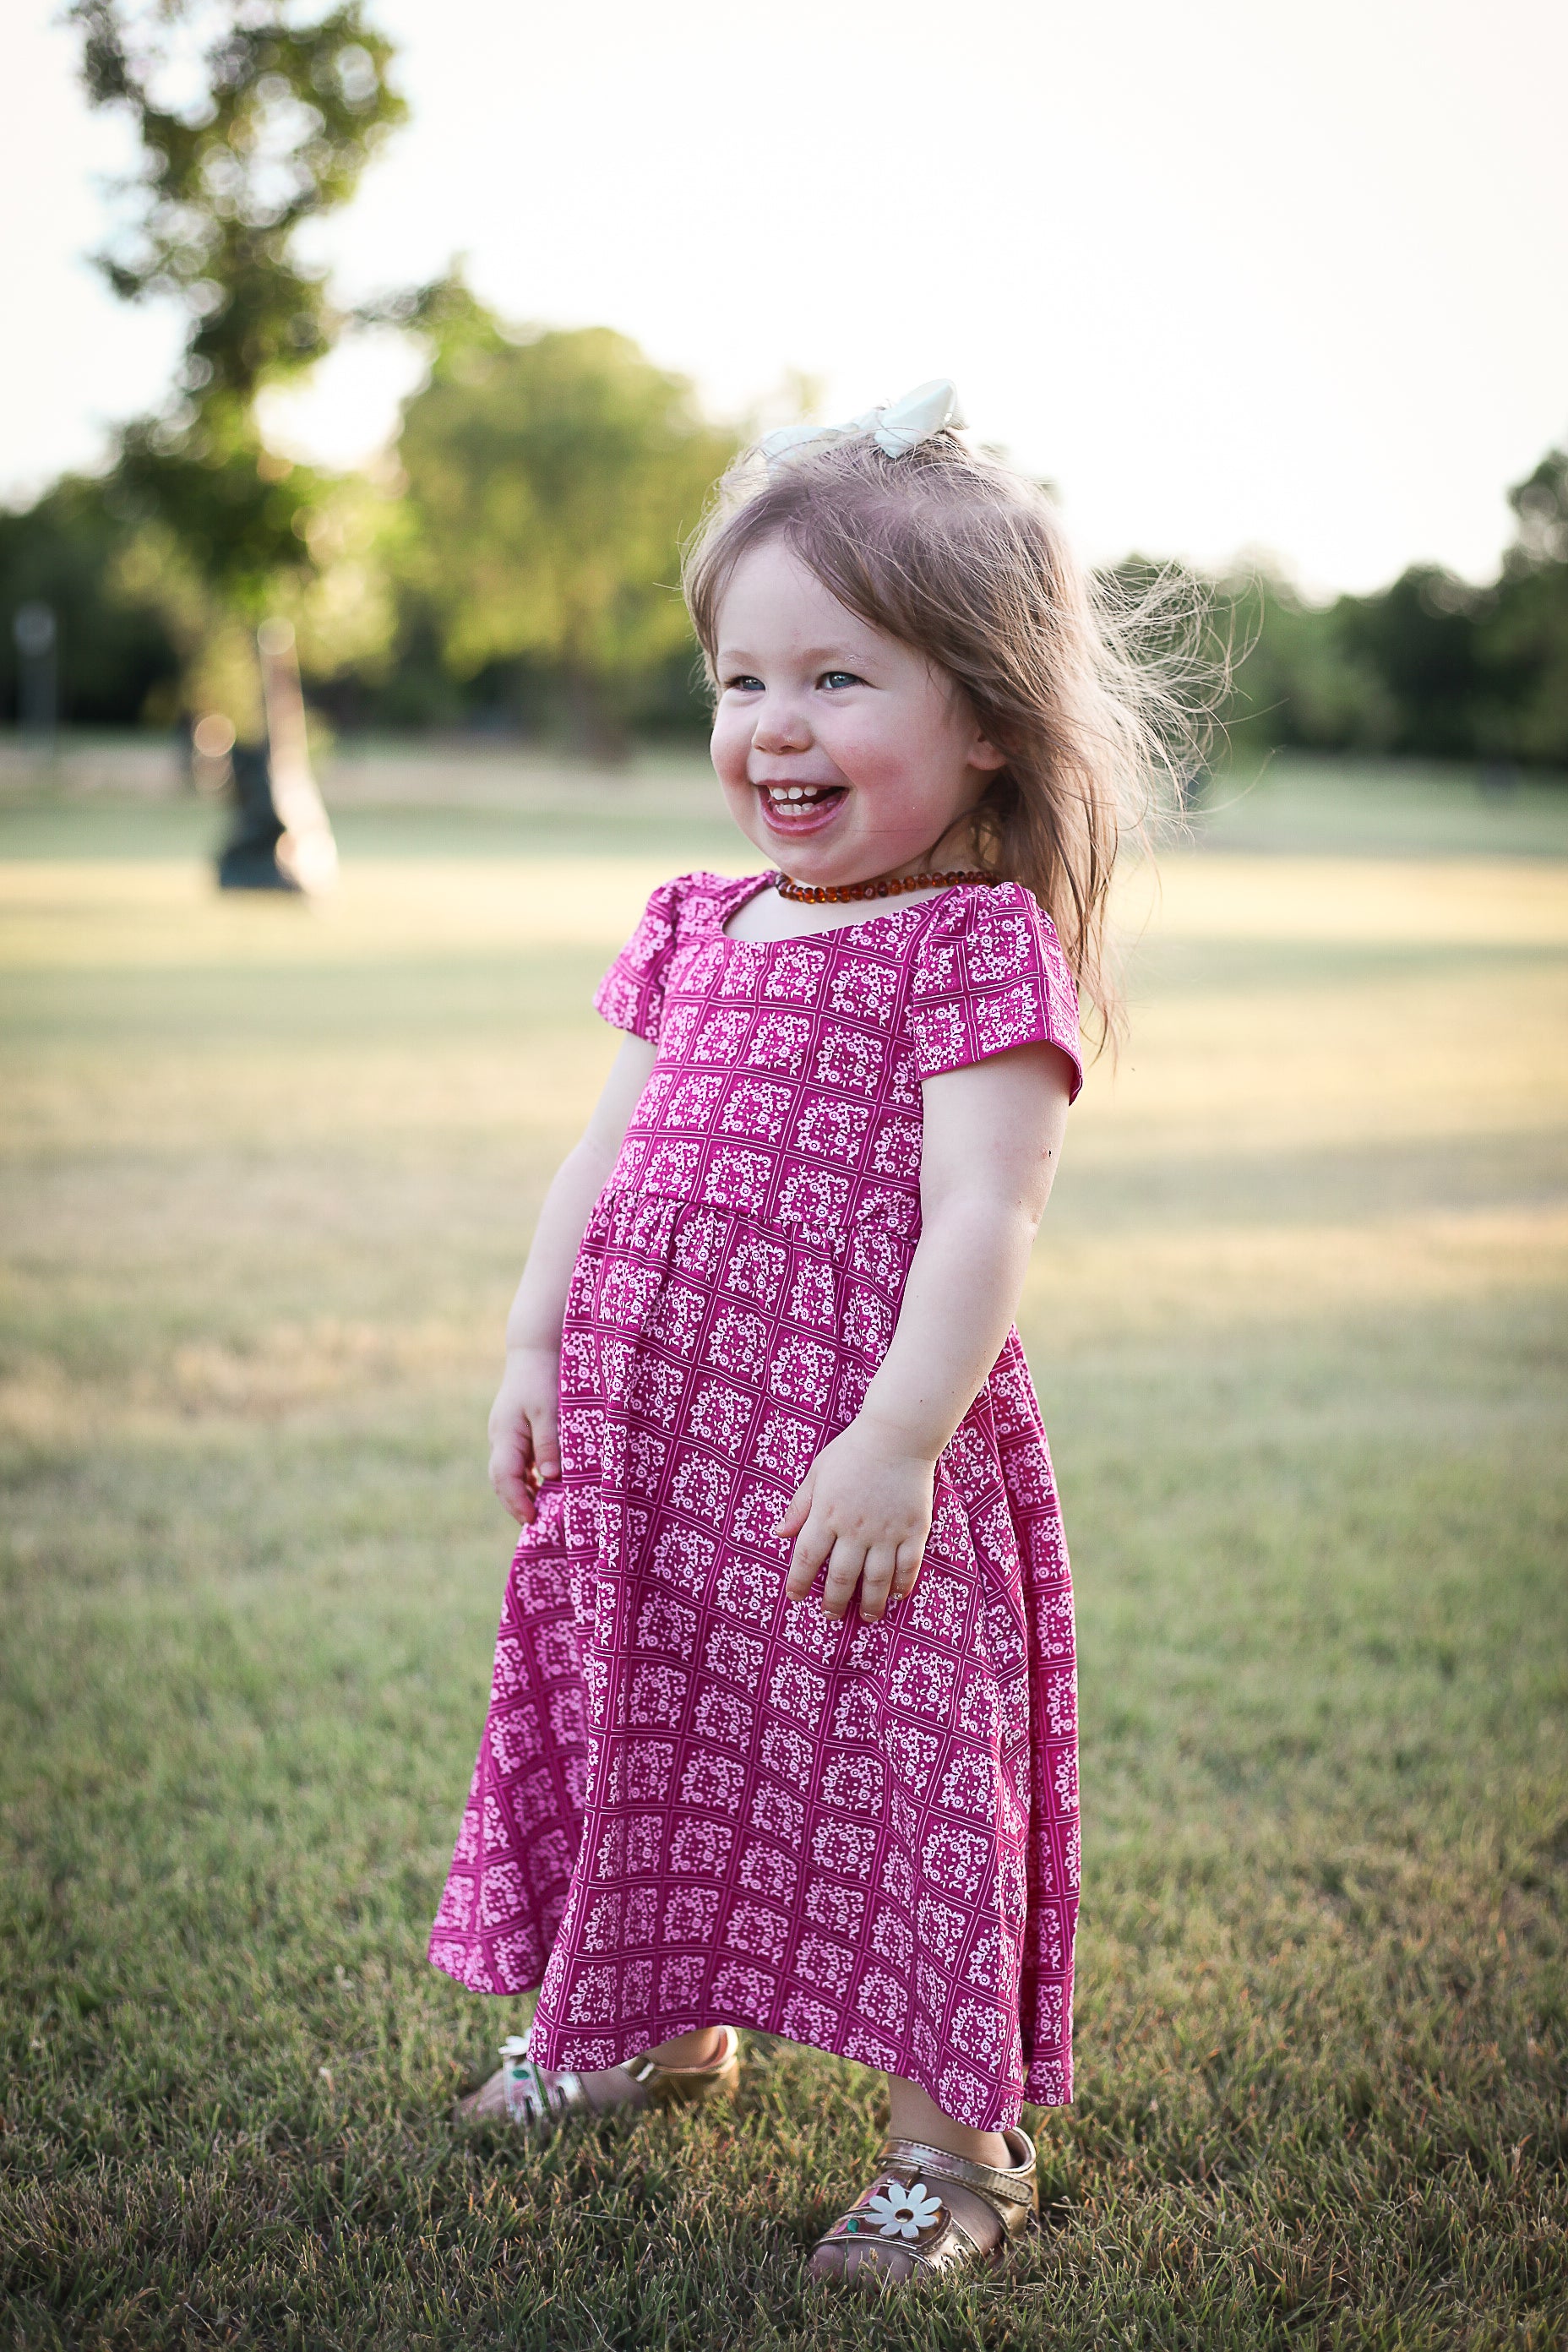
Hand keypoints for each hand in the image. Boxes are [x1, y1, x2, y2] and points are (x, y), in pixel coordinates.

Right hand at [488, 1344, 561, 1524]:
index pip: (504, 1477)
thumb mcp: (549, 1409)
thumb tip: (550, 1477)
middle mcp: (500, 1438)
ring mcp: (505, 1435)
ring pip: (508, 1473)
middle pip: (501, 1480)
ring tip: (543, 1512)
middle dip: (517, 1504)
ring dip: (522, 1493)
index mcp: (505, 1435)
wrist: (535, 1350)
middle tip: (537, 1525)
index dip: (517, 1501)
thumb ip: (548, 1442)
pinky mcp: (514, 1432)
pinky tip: (544, 1487)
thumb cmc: (543, 1377)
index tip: (532, 1519)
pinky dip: (527, 1479)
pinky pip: (516, 1463)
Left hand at [776, 1417, 934, 1621]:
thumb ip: (799, 1506)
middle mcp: (855, 1529)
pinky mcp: (914, 1530)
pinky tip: (896, 1595)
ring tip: (867, 1617)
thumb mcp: (817, 1473)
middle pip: (841, 1577)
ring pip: (876, 1580)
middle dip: (833, 1602)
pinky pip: (908, 1566)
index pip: (806, 1557)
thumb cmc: (852, 1450)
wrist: (898, 1435)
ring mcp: (886, 1532)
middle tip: (831, 1616)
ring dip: (870, 1604)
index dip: (799, 1581)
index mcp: (827, 1514)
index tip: (795, 1597)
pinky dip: (902, 1584)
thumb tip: (779, 1534)